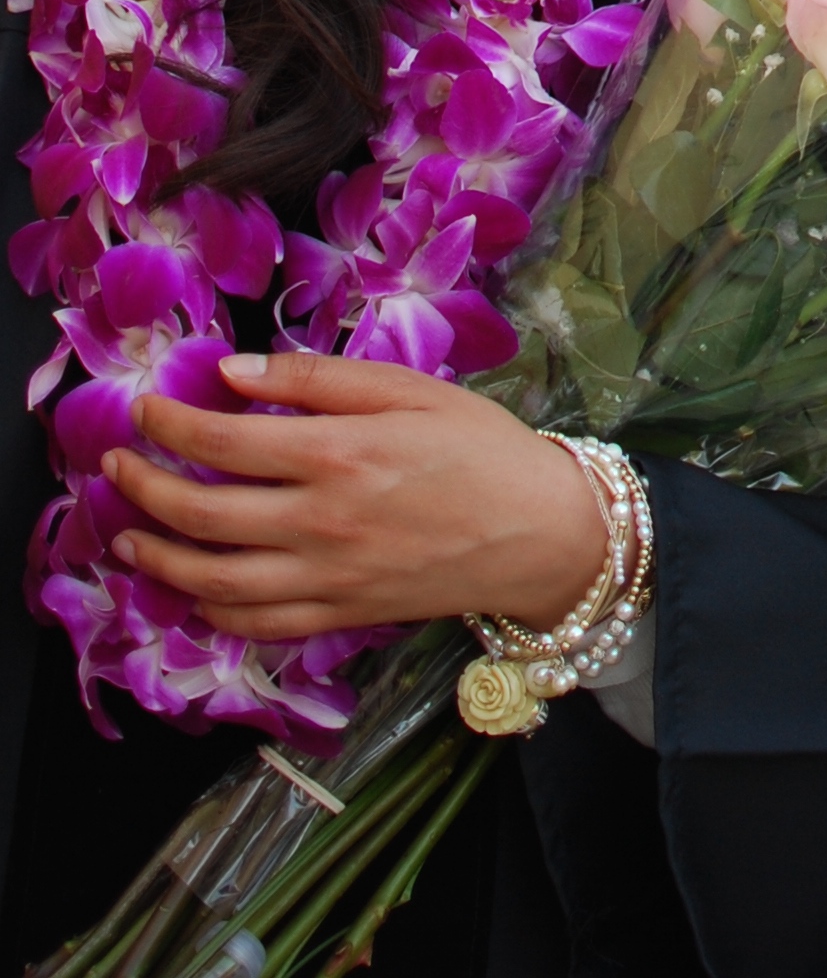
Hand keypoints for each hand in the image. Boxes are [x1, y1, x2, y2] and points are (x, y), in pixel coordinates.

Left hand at [104, 352, 606, 642]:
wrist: (536, 531)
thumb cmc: (479, 446)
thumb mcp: (410, 388)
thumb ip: (319, 380)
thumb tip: (234, 375)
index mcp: (338, 453)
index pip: (222, 440)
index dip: (168, 425)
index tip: (144, 409)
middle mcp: (318, 521)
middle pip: (199, 512)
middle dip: (142, 487)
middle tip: (115, 466)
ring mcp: (323, 578)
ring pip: (209, 579)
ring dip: (156, 558)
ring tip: (128, 537)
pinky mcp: (336, 615)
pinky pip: (251, 623)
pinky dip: (207, 609)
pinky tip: (191, 589)